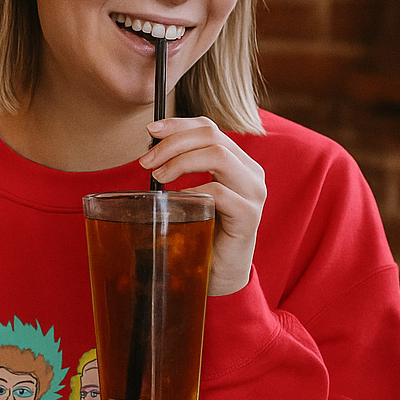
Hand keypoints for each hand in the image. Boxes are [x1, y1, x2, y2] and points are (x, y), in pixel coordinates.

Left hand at [139, 116, 265, 295]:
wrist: (221, 275)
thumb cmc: (203, 232)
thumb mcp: (193, 194)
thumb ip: (183, 169)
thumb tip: (150, 149)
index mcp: (238, 162)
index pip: (209, 127)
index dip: (178, 124)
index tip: (150, 130)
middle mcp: (251, 172)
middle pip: (212, 136)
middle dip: (173, 143)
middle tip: (146, 161)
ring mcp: (253, 193)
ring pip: (218, 156)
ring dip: (180, 162)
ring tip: (158, 177)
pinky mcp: (249, 216)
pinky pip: (219, 192)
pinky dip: (192, 192)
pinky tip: (175, 202)